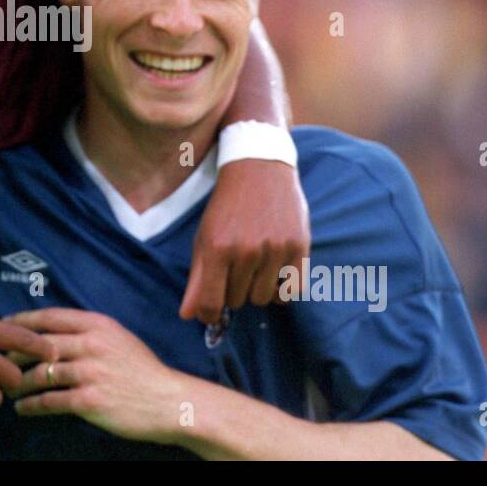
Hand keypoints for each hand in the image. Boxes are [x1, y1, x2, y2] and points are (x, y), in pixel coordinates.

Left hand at [7, 308, 185, 444]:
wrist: (169, 401)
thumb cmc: (143, 371)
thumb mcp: (118, 338)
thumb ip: (89, 332)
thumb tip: (54, 331)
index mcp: (97, 325)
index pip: (50, 317)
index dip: (22, 320)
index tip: (4, 325)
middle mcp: (91, 344)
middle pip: (39, 344)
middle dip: (14, 353)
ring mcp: (90, 372)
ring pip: (41, 374)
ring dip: (20, 382)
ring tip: (9, 388)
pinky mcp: (89, 400)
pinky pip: (50, 401)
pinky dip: (31, 406)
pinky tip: (22, 409)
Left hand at [180, 159, 309, 322]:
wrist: (258, 168)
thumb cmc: (226, 207)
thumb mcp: (205, 237)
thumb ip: (197, 279)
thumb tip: (187, 316)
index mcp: (217, 247)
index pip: (212, 304)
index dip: (209, 314)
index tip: (211, 311)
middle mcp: (246, 250)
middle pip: (238, 301)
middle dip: (233, 290)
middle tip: (234, 266)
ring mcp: (275, 249)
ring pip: (264, 299)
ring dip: (257, 288)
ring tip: (255, 263)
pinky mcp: (299, 247)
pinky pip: (291, 291)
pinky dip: (282, 288)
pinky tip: (274, 270)